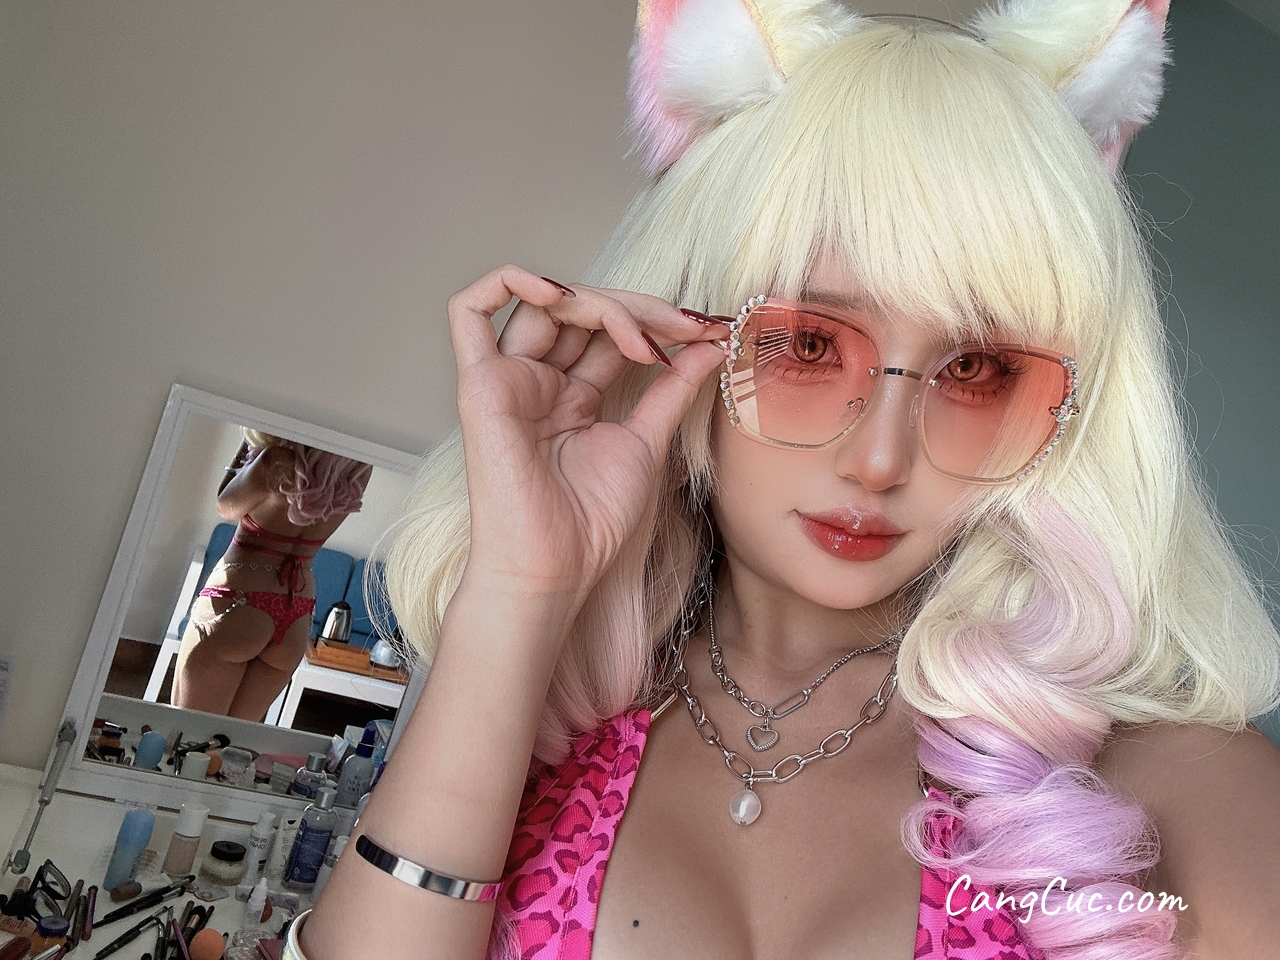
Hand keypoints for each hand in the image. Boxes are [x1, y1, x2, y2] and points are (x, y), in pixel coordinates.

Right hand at [448, 265, 726, 603]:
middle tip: (686, 326)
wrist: (556, 568)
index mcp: (572, 396)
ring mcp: (508, 380)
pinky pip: (469, 312)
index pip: (610, 331)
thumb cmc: (591, 522)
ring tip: (644, 337)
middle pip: (582, 311)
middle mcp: (538, 382)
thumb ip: (671, 388)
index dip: (657, 321)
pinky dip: (506, 282)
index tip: (707, 331)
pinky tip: (557, 292)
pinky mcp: (480, 384)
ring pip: (546, 304)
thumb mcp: (646, 441)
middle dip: (640, 308)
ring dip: (603, 304)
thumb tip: (708, 342)